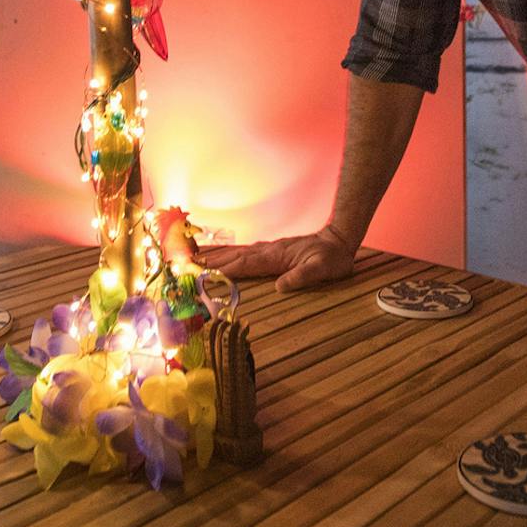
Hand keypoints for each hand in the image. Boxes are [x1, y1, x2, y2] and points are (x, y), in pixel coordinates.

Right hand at [208, 224, 355, 291]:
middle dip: (211, 261)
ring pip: (236, 252)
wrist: (338, 240)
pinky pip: (243, 251)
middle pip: (234, 256)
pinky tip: (219, 255)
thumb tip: (280, 286)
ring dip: (215, 255)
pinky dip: (228, 253)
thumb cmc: (331, 259)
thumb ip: (302, 277)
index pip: (245, 264)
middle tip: (188, 265)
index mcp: (276, 257)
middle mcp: (267, 250)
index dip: (225, 270)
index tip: (205, 274)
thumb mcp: (322, 270)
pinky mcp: (270, 250)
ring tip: (194, 257)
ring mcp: (267, 249)